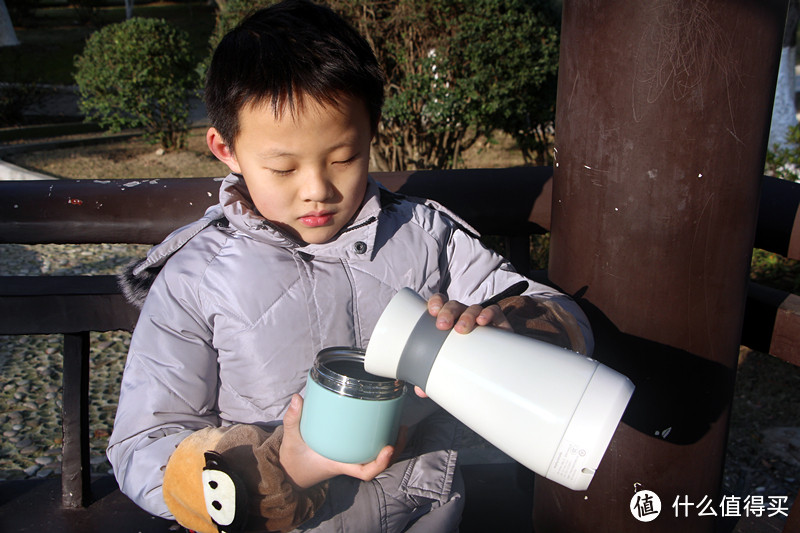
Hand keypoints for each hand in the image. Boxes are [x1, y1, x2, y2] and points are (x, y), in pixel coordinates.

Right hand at [279, 394, 394, 488]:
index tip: (388, 449)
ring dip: (393, 445)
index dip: (380, 463)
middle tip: (402, 429)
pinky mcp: (350, 449)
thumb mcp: (291, 440)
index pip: (365, 472)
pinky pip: (370, 448)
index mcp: (340, 464)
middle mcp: (349, 462)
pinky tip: (385, 422)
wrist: (290, 470)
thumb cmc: (294, 459)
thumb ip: (293, 419)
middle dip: (395, 449)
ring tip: (400, 425)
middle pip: (379, 464)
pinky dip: (380, 438)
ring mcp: (351, 456)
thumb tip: (297, 398)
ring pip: (378, 457)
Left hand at [413, 293, 513, 397]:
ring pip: (472, 308)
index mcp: (449, 320)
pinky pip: (494, 311)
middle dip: (447, 312)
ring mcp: (481, 318)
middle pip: (454, 305)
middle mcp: (463, 316)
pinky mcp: (499, 323)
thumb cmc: (468, 362)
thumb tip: (419, 391)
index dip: (436, 302)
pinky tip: (483, 322)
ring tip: (461, 329)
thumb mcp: (451, 366)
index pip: (441, 303)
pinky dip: (488, 313)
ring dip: (466, 316)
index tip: (431, 311)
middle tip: (442, 326)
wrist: (498, 369)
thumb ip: (434, 375)